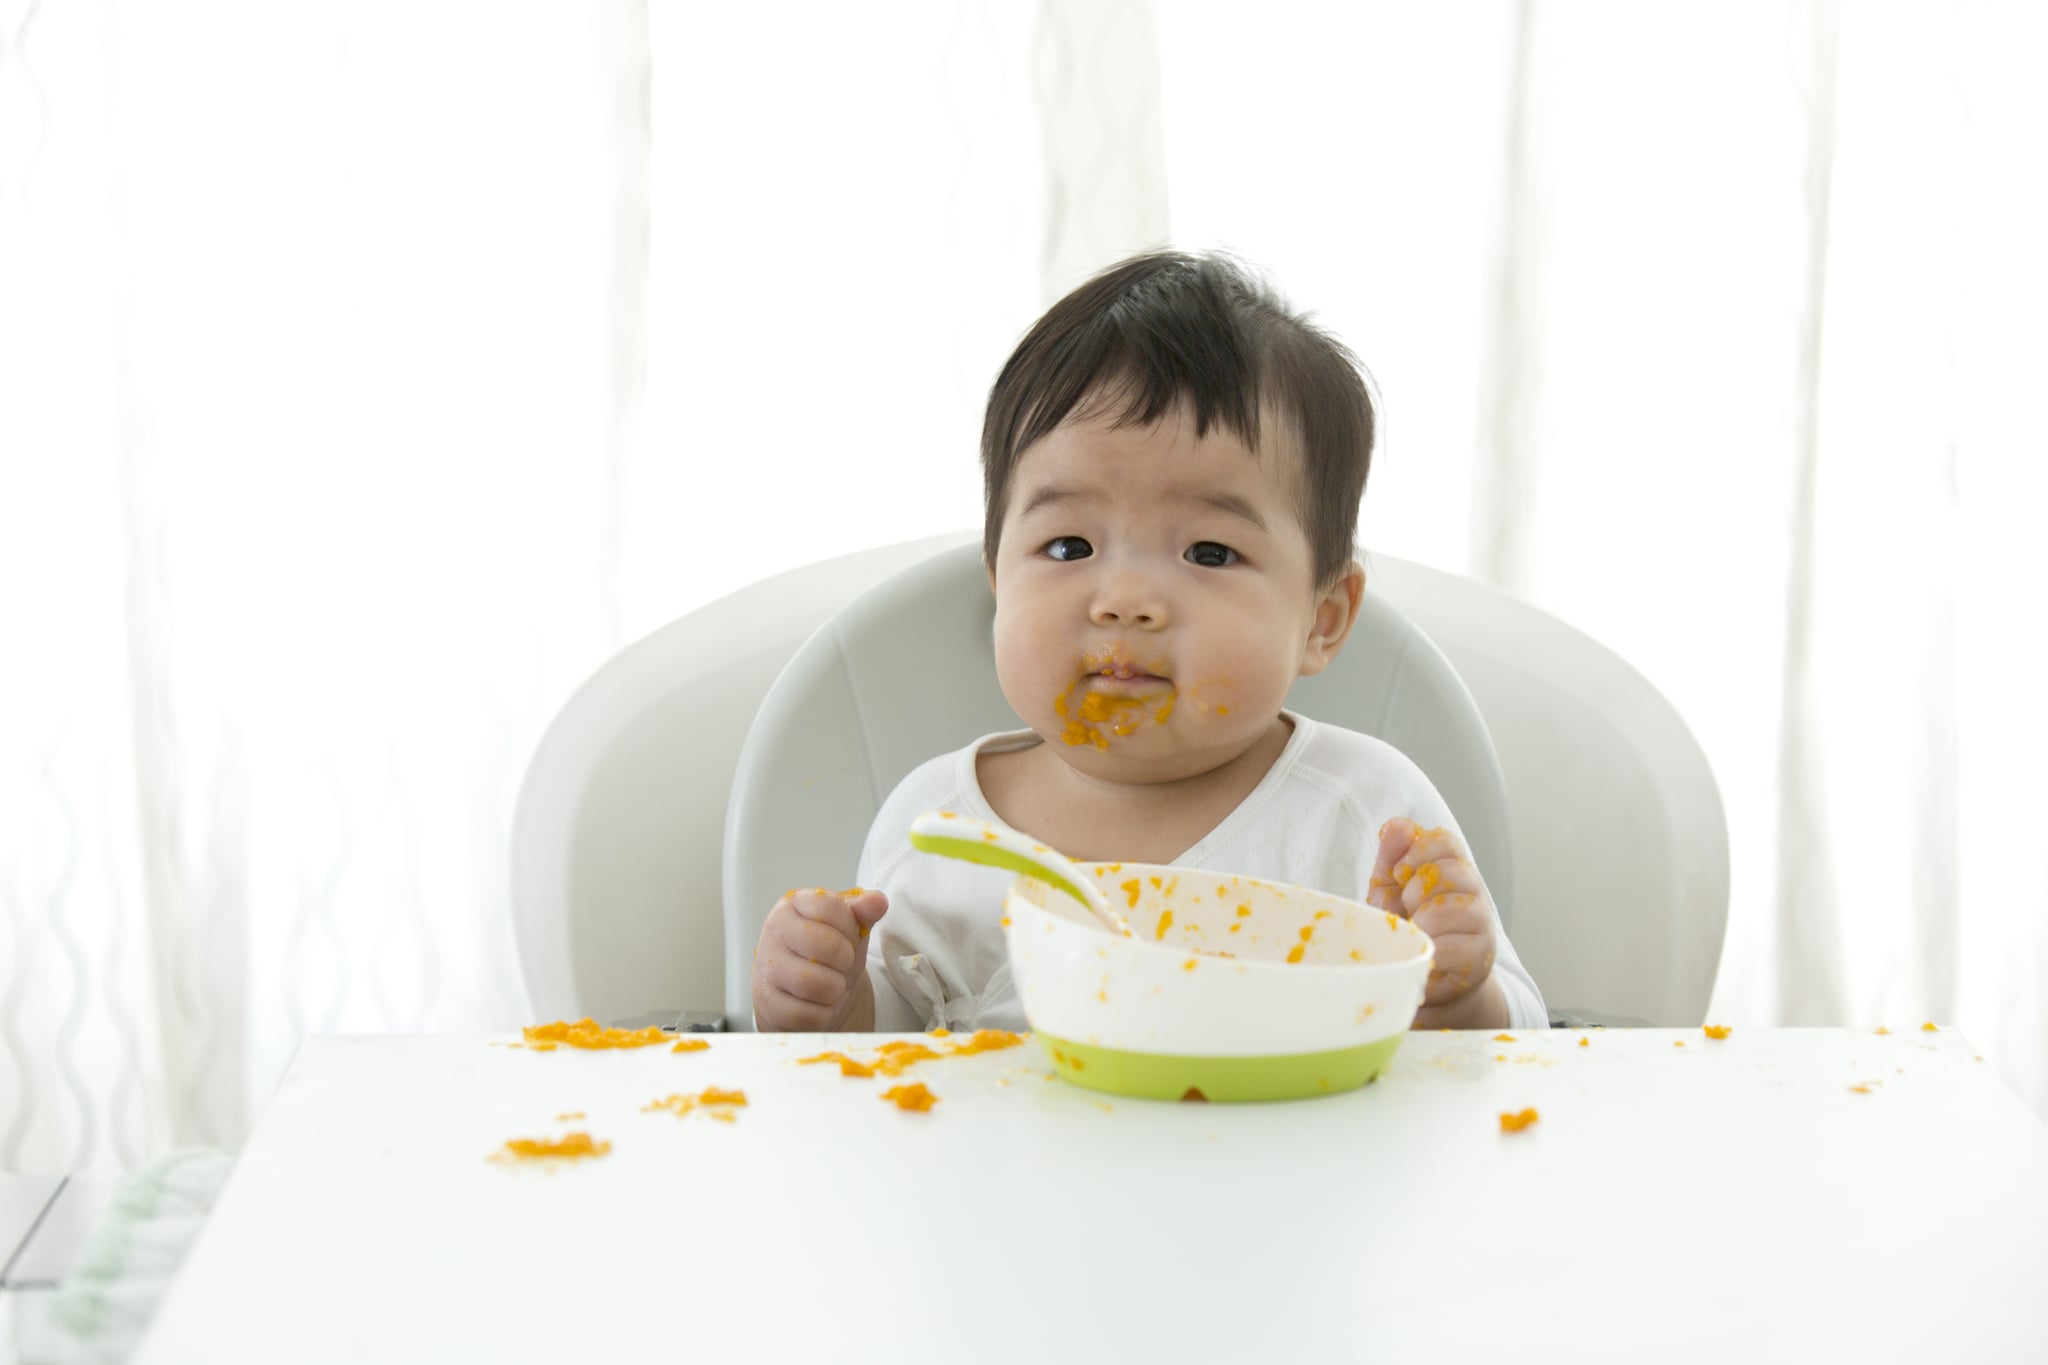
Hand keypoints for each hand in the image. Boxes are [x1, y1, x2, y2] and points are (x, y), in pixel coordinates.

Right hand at [751, 887, 889, 1031]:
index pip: (829, 907)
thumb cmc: (827, 955)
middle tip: (841, 964)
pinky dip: (823, 1014)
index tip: (847, 936)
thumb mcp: (848, 929)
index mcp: (793, 905)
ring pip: (816, 984)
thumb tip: (877, 901)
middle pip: (826, 946)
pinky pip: (807, 1014)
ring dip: (835, 990)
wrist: (805, 995)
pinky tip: (817, 1004)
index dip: (849, 927)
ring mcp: (766, 968)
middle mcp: (774, 932)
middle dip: (845, 961)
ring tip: (831, 985)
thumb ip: (863, 912)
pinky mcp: (767, 1003)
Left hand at [1367, 818, 1506, 1029]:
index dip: (1418, 852)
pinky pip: (1453, 946)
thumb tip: (1396, 825)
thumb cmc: (1410, 933)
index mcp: (1452, 870)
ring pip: (1451, 907)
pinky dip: (1431, 950)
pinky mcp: (1480, 958)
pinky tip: (1426, 953)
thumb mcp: (1391, 892)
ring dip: (1423, 922)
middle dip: (1416, 891)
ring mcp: (1482, 925)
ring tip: (1417, 934)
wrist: (1430, 984)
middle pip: (1450, 870)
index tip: (1400, 874)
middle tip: (1409, 912)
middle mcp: (1474, 893)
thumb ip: (1392, 858)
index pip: (1445, 841)